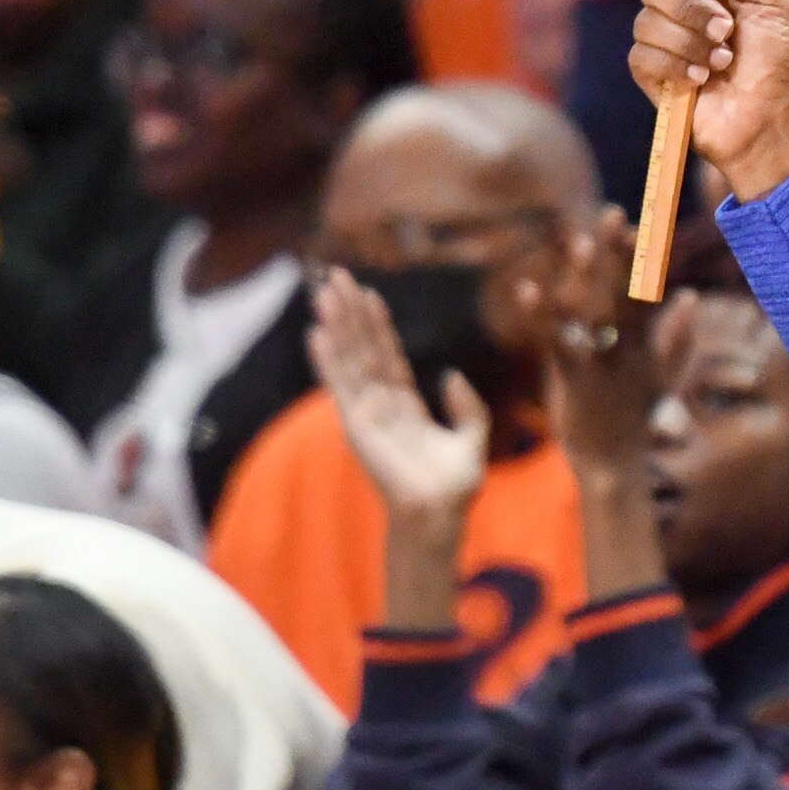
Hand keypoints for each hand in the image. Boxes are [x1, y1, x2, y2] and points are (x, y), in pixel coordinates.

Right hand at [308, 267, 488, 529]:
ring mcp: (367, 413)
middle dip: (351, 313)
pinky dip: (328, 360)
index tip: (370, 293)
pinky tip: (317, 333)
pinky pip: (341, 385)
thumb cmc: (455, 485)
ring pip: (349, 359)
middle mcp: (381, 404)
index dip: (378, 325)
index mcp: (405, 405)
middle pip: (362, 349)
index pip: (388, 355)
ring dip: (336, 325)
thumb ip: (466, 405)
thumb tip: (450, 375)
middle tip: (336, 276)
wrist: (440, 513)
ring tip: (324, 291)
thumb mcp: (472, 436)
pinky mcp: (357, 425)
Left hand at [522, 212, 661, 475]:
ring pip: (592, 313)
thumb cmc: (635, 418)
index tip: (639, 225)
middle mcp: (625, 349)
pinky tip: (526, 288)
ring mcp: (599, 364)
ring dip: (584, 276)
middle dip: (617, 253)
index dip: (644, 259)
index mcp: (646, 346)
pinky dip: (539, 315)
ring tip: (575, 240)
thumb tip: (690, 298)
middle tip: (612, 213)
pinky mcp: (571, 380)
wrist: (613, 465)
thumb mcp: (664, 377)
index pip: (648, 293)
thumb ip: (678, 338)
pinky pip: (554, 342)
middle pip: (622, 292)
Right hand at [629, 0, 788, 202]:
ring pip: (646, 21)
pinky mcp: (651, 73)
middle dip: (692, 9)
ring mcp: (663, 37)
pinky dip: (676, 66)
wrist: (774, 117)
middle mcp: (681, 3)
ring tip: (724, 61)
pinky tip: (703, 79)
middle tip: (727, 30)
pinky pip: (641, 55)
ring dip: (692, 42)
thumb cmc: (781, 59)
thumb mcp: (775, 2)